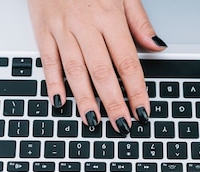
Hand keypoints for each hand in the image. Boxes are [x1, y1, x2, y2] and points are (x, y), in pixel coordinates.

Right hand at [28, 0, 166, 133]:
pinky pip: (47, 62)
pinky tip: (60, 103)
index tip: (142, 110)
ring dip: (85, 99)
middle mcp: (86, 26)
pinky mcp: (42, 31)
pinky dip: (53, 84)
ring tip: (94, 121)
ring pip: (75, 71)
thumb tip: (157, 47)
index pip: (127, 62)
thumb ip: (139, 22)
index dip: (136, 90)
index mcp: (109, 18)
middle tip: (121, 125)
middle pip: (102, 71)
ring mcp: (62, 30)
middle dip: (113, 102)